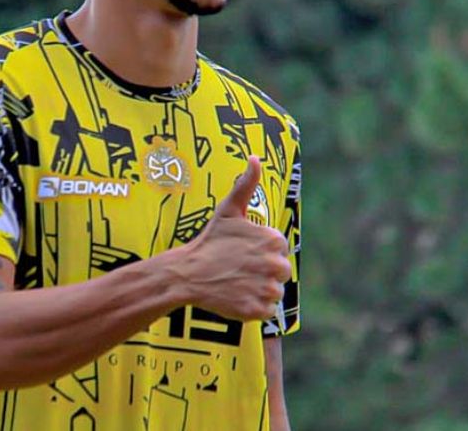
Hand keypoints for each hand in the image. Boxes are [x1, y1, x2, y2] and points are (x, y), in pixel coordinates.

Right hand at [175, 156, 290, 320]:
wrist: (187, 274)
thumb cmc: (209, 241)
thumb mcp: (229, 210)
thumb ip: (246, 184)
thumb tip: (255, 157)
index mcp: (273, 240)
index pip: (278, 249)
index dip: (259, 251)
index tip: (241, 252)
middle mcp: (276, 264)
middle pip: (280, 271)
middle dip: (262, 271)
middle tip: (237, 267)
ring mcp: (267, 289)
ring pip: (274, 291)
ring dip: (258, 289)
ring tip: (235, 281)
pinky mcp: (259, 310)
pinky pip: (267, 310)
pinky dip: (253, 306)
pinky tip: (235, 295)